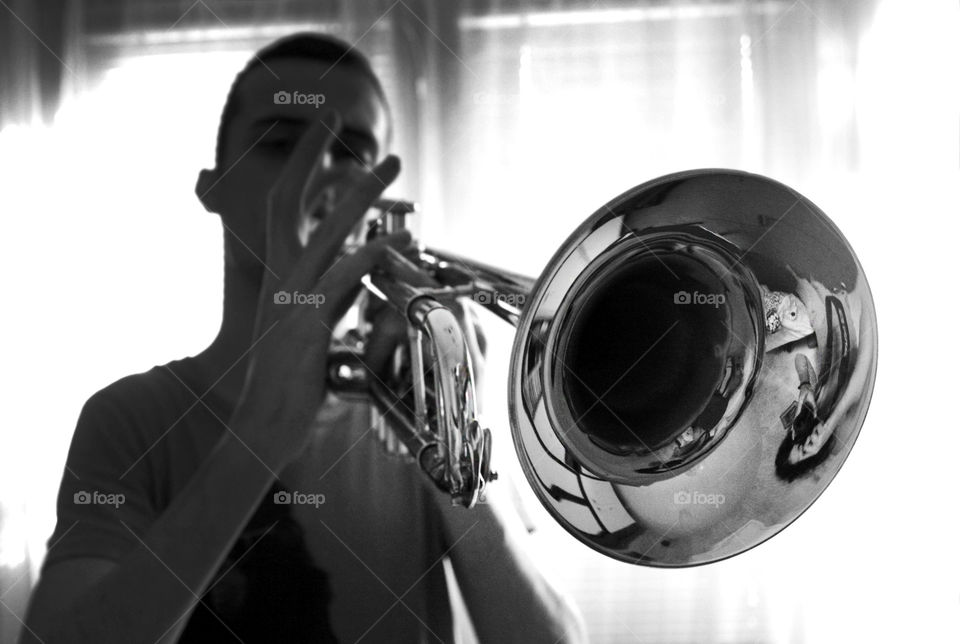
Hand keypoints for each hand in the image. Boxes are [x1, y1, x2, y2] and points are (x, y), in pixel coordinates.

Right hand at [233, 110, 408, 467]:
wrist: (260, 430)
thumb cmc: (288, 390)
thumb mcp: (313, 336)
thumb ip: (335, 304)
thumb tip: (362, 282)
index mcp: (281, 280)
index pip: (286, 209)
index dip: (304, 169)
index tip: (326, 135)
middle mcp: (282, 282)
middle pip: (293, 201)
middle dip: (319, 156)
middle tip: (345, 123)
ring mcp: (291, 302)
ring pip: (324, 233)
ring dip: (359, 194)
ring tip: (389, 165)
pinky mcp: (305, 328)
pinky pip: (338, 282)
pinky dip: (367, 256)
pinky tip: (392, 239)